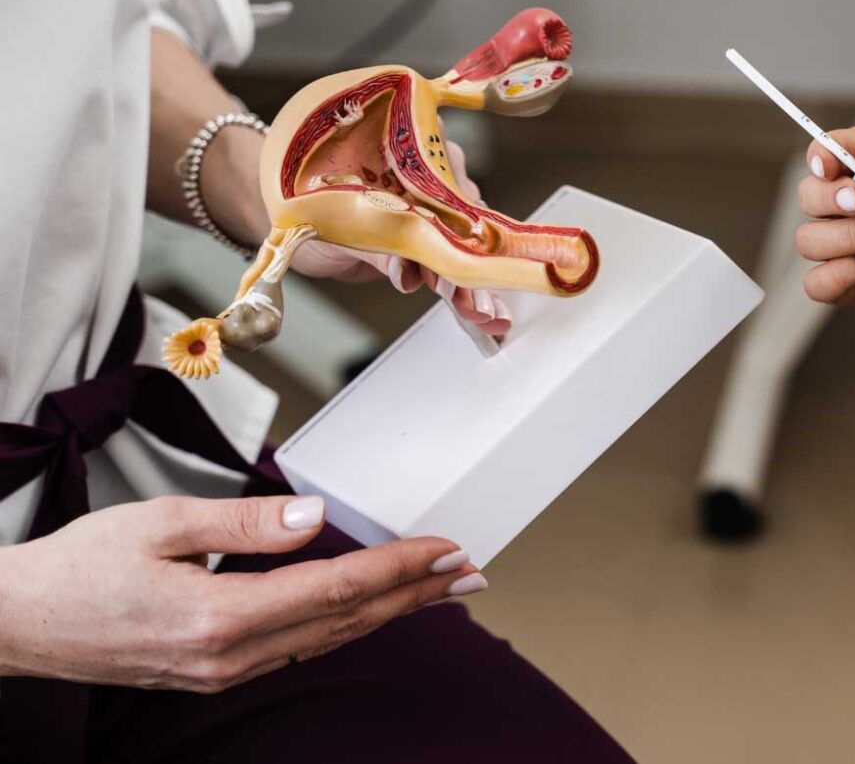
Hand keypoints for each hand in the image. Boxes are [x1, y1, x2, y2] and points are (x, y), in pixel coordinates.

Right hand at [0, 495, 484, 691]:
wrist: (19, 625)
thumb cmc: (78, 568)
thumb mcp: (157, 524)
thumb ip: (242, 524)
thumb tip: (313, 517)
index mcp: (218, 617)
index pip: (335, 589)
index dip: (399, 568)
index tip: (447, 549)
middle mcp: (231, 655)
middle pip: (348, 621)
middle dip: (418, 594)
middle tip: (474, 572)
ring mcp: (226, 671)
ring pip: (331, 637)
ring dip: (394, 610)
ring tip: (444, 588)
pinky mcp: (218, 672)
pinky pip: (302, 644)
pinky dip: (350, 622)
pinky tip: (376, 606)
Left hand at [206, 128, 509, 338]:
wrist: (283, 211)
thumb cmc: (301, 201)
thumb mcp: (337, 226)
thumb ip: (379, 247)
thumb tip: (410, 272)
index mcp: (409, 152)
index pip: (446, 194)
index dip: (457, 236)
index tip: (463, 272)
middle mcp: (431, 174)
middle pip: (462, 223)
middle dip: (474, 270)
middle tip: (481, 308)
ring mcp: (432, 207)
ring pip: (462, 246)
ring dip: (474, 284)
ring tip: (486, 317)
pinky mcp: (426, 237)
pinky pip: (450, 259)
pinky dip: (463, 287)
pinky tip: (478, 312)